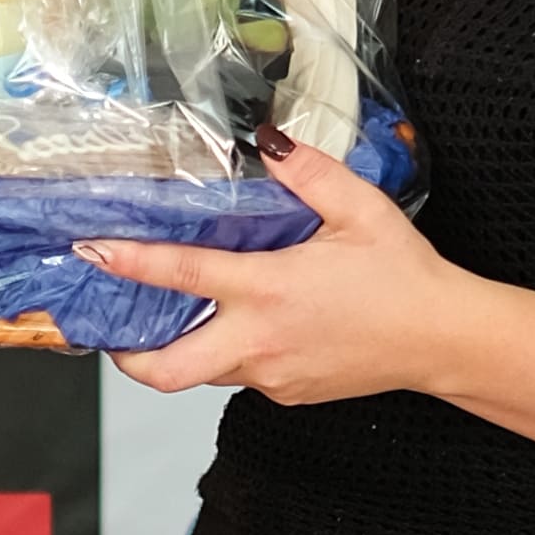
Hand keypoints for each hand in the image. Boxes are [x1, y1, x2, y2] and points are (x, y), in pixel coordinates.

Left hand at [90, 140, 454, 401]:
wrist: (443, 341)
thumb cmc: (405, 277)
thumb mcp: (361, 209)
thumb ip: (308, 173)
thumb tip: (268, 140)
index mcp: (270, 290)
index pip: (182, 275)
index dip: (130, 263)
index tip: (91, 252)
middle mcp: (261, 341)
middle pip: (168, 370)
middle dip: (127, 356)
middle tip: (108, 329)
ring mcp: (272, 375)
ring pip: (203, 371)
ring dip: (183, 348)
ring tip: (177, 316)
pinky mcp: (287, 393)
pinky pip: (240, 374)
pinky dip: (228, 352)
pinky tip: (249, 324)